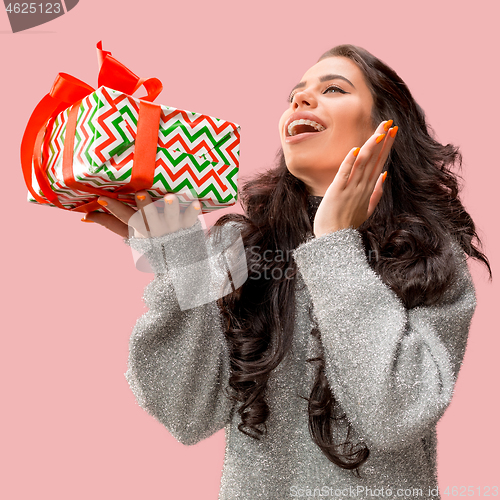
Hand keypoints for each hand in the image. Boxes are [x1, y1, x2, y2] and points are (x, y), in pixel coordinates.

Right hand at [82, 191, 201, 238]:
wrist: (179, 267)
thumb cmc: (152, 245)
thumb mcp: (131, 237)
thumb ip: (110, 224)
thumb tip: (85, 216)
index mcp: (139, 230)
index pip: (123, 218)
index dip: (112, 209)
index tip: (102, 198)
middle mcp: (154, 229)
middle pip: (147, 216)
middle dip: (143, 206)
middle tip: (140, 194)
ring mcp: (172, 228)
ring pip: (170, 216)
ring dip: (170, 207)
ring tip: (170, 197)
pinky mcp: (188, 227)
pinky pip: (191, 219)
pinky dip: (193, 212)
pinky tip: (196, 202)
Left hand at [313, 120, 397, 237]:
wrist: (334, 239)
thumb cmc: (347, 224)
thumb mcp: (366, 210)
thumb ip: (376, 193)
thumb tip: (384, 175)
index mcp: (369, 189)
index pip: (380, 163)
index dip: (386, 146)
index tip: (393, 131)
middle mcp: (362, 187)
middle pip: (374, 159)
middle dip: (382, 140)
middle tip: (389, 123)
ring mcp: (350, 189)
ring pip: (362, 163)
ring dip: (370, 146)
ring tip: (378, 131)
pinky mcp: (337, 191)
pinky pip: (345, 173)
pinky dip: (350, 161)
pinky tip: (356, 149)